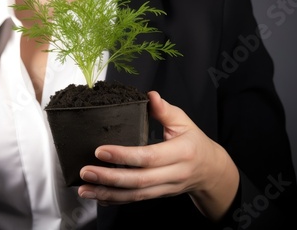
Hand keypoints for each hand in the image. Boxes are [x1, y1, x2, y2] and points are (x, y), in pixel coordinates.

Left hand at [77, 91, 238, 220]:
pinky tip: (98, 197)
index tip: (100, 150)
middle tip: (86, 172)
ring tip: (85, 189)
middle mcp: (173, 174)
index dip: (123, 155)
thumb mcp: (184, 122)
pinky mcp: (158, 195)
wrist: (211, 171)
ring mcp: (165, 188)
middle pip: (139, 180)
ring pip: (135, 195)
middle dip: (109, 178)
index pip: (149, 156)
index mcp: (180, 153)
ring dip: (107, 194)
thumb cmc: (194, 142)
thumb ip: (165, 110)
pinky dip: (115, 200)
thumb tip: (150, 95)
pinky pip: (136, 201)